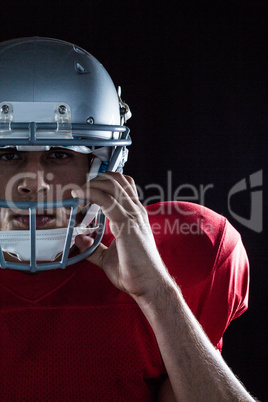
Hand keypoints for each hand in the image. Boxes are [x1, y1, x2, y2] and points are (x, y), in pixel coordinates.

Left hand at [73, 172, 167, 297]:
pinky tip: (78, 196)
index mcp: (134, 215)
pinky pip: (106, 200)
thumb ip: (93, 247)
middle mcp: (135, 211)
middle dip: (95, 179)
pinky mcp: (126, 224)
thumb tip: (79, 238)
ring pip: (112, 185)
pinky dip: (89, 193)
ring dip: (90, 184)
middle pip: (117, 179)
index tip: (84, 190)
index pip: (122, 186)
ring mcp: (133, 216)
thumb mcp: (107, 258)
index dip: (103, 182)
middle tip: (78, 190)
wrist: (149, 286)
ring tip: (76, 192)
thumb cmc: (134, 273)